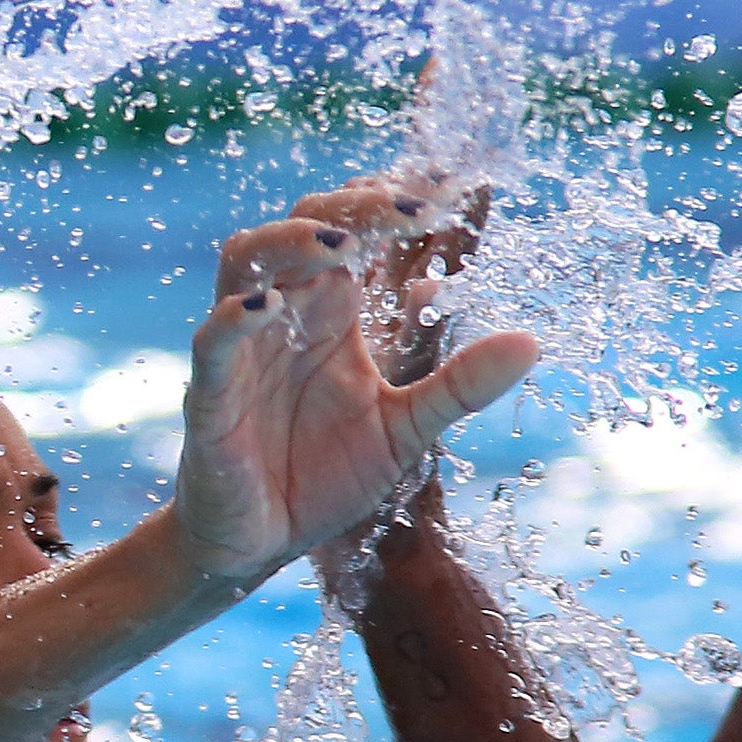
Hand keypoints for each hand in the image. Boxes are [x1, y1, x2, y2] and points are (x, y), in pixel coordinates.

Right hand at [172, 215, 535, 586]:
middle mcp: (285, 314)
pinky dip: (235, 317)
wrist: (261, 544)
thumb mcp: (406, 428)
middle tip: (411, 209)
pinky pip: (213, 340)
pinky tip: (269, 309)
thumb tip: (530, 343)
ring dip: (288, 242)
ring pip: (244, 260)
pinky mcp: (211, 393)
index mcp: (331, 312)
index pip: (352, 227)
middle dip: (352, 207)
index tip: (443, 197)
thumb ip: (459, 385)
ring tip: (341, 244)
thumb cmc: (324, 476)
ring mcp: (242, 347)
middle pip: (302, 225)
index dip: (389, 202)